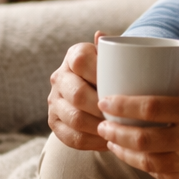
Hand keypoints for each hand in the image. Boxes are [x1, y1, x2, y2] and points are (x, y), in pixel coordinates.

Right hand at [46, 31, 109, 150]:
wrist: (97, 90)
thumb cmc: (114, 73)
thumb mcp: (116, 59)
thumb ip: (115, 49)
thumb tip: (100, 35)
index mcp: (74, 56)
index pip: (80, 62)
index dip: (100, 76)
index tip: (120, 88)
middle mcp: (60, 77)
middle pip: (78, 95)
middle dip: (102, 108)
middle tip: (124, 117)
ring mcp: (54, 101)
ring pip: (75, 118)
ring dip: (99, 127)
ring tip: (119, 131)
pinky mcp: (54, 122)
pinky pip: (71, 137)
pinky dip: (92, 142)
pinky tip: (108, 142)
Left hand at [96, 40, 178, 178]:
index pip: (150, 108)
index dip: (122, 105)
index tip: (106, 101)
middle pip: (142, 137)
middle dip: (115, 132)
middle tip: (102, 124)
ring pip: (147, 161)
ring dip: (124, 152)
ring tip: (111, 143)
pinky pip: (162, 174)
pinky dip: (144, 166)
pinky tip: (135, 157)